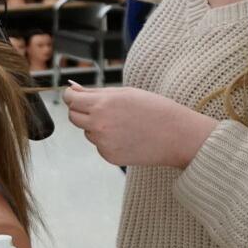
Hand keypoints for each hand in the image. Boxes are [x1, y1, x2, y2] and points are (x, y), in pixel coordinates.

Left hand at [63, 83, 217, 168]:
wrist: (176, 135)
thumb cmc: (154, 108)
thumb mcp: (124, 93)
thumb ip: (95, 93)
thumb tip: (72, 89)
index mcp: (101, 105)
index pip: (71, 100)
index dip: (72, 96)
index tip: (75, 95)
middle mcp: (98, 126)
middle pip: (73, 117)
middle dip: (81, 111)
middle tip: (100, 108)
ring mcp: (103, 143)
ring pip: (88, 132)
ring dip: (96, 126)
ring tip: (122, 123)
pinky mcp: (110, 157)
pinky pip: (100, 145)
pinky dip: (108, 140)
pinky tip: (127, 136)